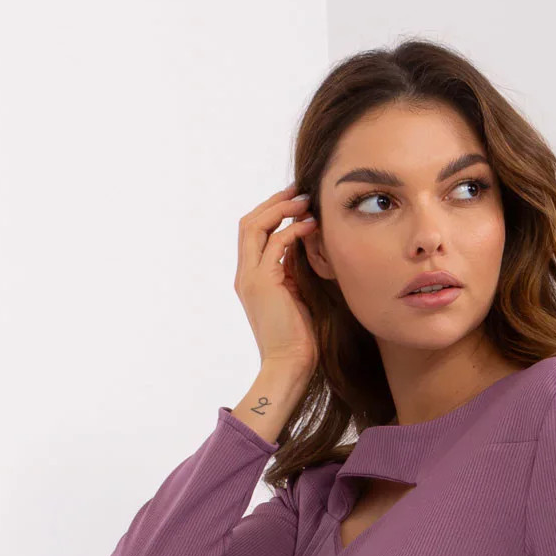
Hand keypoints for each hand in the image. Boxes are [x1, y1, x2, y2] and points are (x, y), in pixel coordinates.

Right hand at [234, 182, 320, 378]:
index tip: (295, 202)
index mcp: (249, 277)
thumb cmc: (297, 337)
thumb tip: (305, 246)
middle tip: (299, 191)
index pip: (252, 233)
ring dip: (281, 209)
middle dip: (274, 202)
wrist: (288, 364)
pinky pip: (275, 244)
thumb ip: (292, 269)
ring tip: (305, 203)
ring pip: (256, 226)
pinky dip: (293, 230)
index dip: (271, 212)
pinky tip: (312, 226)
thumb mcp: (294, 294)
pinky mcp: (264, 283)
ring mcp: (250, 278)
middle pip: (248, 223)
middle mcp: (244, 274)